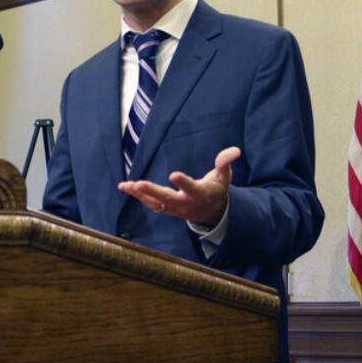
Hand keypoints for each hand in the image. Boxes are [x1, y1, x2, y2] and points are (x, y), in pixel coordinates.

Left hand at [117, 146, 238, 226]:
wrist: (212, 212)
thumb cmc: (217, 188)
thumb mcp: (224, 176)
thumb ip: (225, 162)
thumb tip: (235, 150)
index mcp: (200, 194)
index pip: (191, 188)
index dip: (183, 182)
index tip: (173, 175)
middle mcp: (186, 203)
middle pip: (168, 198)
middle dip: (153, 191)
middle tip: (139, 184)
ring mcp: (175, 208)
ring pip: (156, 203)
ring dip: (141, 195)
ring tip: (127, 185)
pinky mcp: (167, 208)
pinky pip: (151, 203)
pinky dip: (138, 196)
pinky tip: (126, 187)